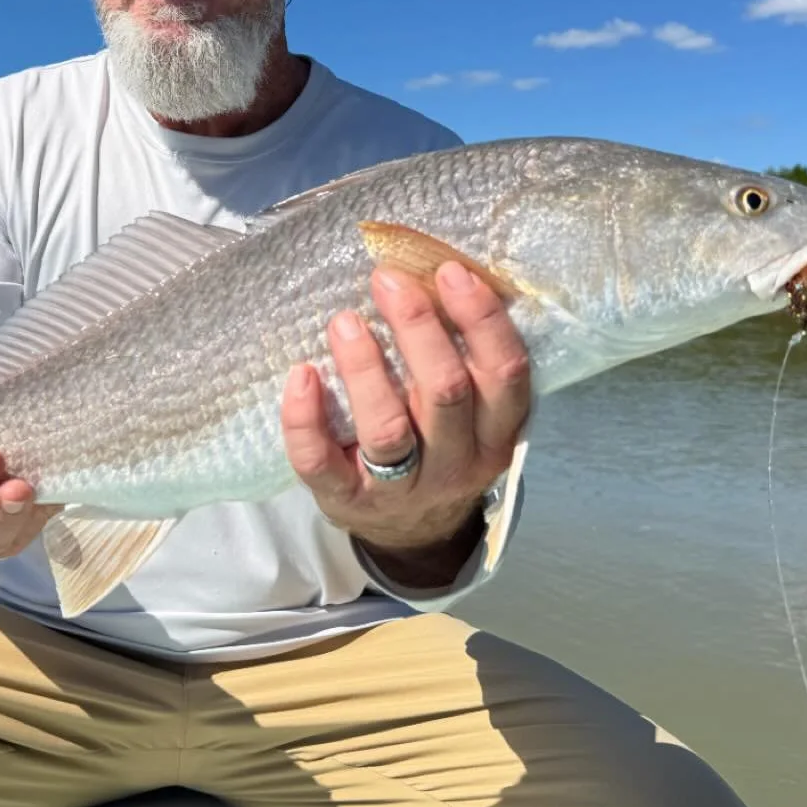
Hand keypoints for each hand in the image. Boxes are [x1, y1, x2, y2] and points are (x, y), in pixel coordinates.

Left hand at [280, 260, 530, 586]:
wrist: (411, 534)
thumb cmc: (439, 446)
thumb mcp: (471, 413)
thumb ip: (464, 358)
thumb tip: (433, 273)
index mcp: (496, 433)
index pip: (505, 372)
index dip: (481, 318)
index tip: (449, 271)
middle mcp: (457, 463)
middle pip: (446, 391)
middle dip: (417, 327)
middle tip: (387, 280)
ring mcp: (403, 488)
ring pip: (388, 430)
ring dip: (365, 369)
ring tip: (343, 321)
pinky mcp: (348, 502)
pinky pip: (321, 464)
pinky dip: (305, 419)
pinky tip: (300, 376)